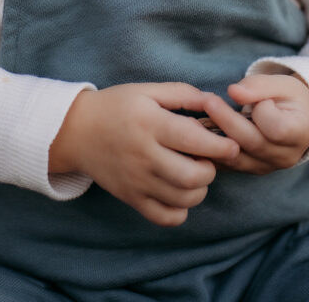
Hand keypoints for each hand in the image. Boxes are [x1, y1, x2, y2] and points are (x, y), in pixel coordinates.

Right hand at [49, 83, 239, 225]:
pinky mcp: (131, 199)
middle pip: (192, 176)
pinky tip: (178, 191)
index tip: (231, 144)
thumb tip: (214, 101)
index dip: (220, 145)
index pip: (194, 140)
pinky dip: (181, 210)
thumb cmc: (116, 107)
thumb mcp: (146, 91)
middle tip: (207, 159)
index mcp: (150, 123)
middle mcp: (144, 155)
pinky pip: (166, 217)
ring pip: (183, 199)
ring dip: (199, 189)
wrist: (77, 131)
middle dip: (211, 169)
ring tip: (193, 172)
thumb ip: (182, 94)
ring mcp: (137, 181)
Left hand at [201, 74, 308, 174]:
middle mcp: (285, 156)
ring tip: (194, 119)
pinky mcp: (251, 169)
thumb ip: (259, 86)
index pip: (278, 128)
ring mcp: (268, 167)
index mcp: (300, 132)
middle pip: (252, 142)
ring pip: (236, 157)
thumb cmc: (289, 98)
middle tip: (207, 101)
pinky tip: (196, 136)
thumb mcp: (281, 84)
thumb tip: (233, 92)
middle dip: (227, 121)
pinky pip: (228, 164)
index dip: (263, 113)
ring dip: (214, 139)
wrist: (296, 118)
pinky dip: (212, 151)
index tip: (257, 99)